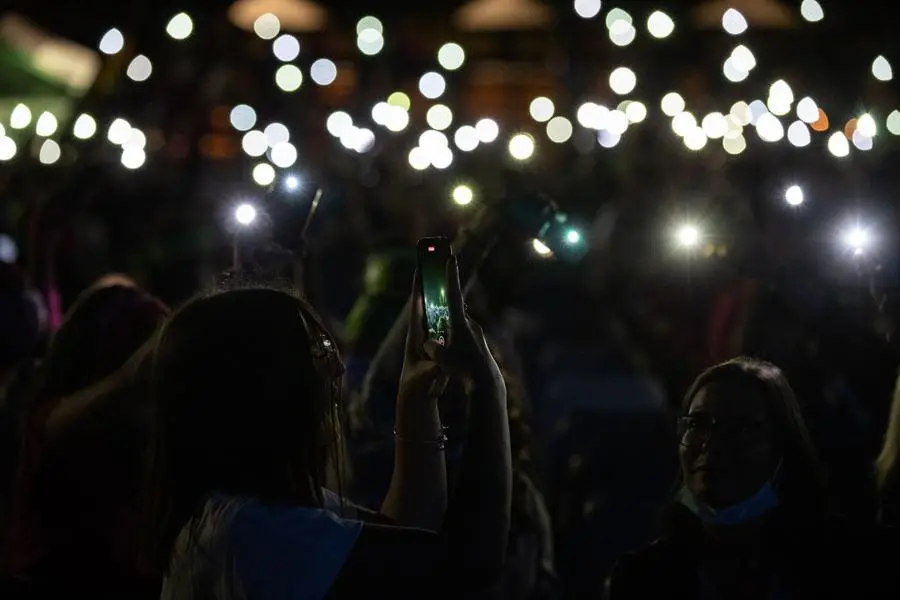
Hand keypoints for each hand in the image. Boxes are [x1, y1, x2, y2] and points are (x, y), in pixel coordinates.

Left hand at [398, 269, 448, 403]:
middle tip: (435, 258)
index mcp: (415, 336)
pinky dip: (445, 306)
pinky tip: (454, 297)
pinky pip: (440, 319)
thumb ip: (431, 370)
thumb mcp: (425, 377)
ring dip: (438, 290)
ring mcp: (427, 335)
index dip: (418, 287)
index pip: (416, 307)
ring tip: (443, 269)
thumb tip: (437, 363)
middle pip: (424, 300)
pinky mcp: (433, 341)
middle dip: (429, 280)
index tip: (419, 267)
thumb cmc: (417, 385)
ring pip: (433, 308)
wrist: (415, 394)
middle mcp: (420, 331)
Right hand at [426, 256, 503, 392]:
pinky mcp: (476, 340)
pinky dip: (452, 331)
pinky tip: (449, 342)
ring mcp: (474, 331)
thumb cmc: (464, 369)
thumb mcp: (443, 359)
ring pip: (456, 320)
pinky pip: (461, 330)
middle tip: (440, 274)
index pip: (453, 294)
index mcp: (460, 323)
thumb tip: (428, 344)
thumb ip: (433, 349)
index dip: (450, 276)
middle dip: (446, 292)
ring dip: (447, 317)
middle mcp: (468, 323)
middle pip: (453, 304)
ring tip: (438, 316)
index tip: (450, 257)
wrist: (486, 381)